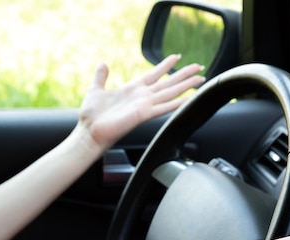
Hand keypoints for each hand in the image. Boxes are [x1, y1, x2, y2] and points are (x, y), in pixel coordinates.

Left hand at [79, 54, 204, 150]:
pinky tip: (188, 98)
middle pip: (168, 83)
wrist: (89, 132)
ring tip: (200, 78)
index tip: (177, 57)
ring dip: (186, 85)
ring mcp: (144, 105)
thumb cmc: (91, 115)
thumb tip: (103, 64)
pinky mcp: (143, 114)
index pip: (154, 74)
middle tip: (199, 67)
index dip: (165, 65)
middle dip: (184, 74)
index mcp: (132, 89)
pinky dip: (177, 103)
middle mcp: (142, 97)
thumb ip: (101, 76)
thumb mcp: (96, 89)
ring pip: (171, 92)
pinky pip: (164, 107)